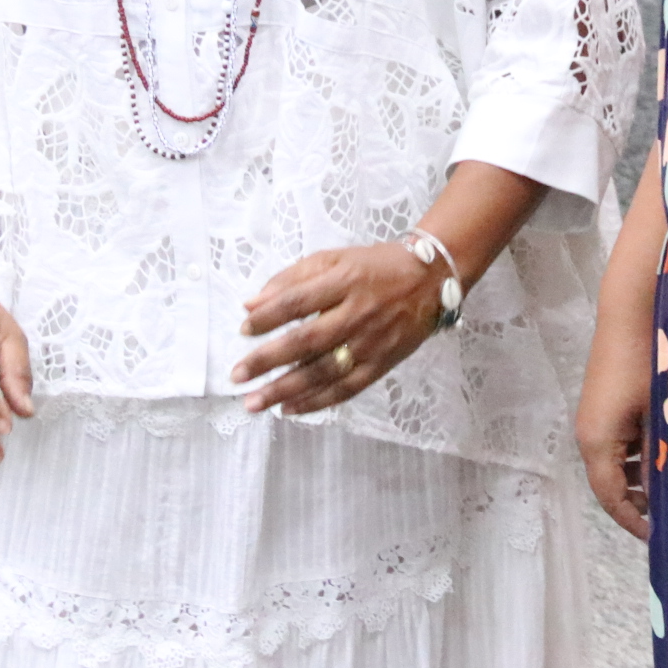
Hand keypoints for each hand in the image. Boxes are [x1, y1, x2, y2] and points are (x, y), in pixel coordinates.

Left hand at [232, 239, 440, 415]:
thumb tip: (251, 305)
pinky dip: (317, 402)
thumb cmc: (375, 266)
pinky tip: (290, 408)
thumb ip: (292, 279)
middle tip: (237, 376)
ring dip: (286, 389)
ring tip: (255, 402)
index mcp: (344, 281)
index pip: (297, 302)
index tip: (242, 330)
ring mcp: (371, 343)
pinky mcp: (381, 365)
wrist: (430, 280)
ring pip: (323, 372)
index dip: (268, 318)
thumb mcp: (335, 258)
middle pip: (306, 341)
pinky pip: (346, 389)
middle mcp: (357, 314)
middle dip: (268, 361)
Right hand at [574, 310, 651, 539]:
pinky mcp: (604, 403)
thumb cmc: (648, 362)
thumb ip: (660, 459)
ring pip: (616, 462)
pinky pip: (618, 441)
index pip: (610, 498)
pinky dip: (638, 455)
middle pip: (610, 483)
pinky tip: (666, 451)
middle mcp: (589, 434)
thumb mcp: (660, 415)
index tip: (659, 537)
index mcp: (597, 442)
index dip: (633, 521)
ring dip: (640, 477)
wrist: (630, 311)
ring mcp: (594, 418)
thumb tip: (667, 497)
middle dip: (638, 502)